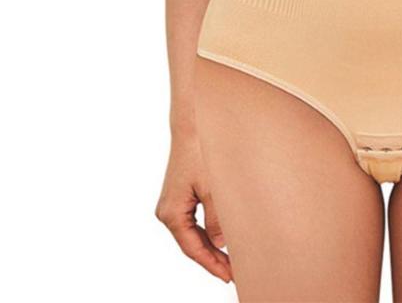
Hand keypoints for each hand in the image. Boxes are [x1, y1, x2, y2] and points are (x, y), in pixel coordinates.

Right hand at [155, 133, 231, 282]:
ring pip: (193, 233)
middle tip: (234, 273)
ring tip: (230, 259)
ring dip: (210, 245)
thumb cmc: (201, 151)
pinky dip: (206, 230)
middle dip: (212, 258)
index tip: (229, 277)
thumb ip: (218, 218)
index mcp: (171, 213)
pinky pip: (193, 220)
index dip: (212, 264)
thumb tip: (221, 242)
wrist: (193, 123)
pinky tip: (220, 237)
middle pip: (191, 243)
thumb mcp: (214, 187)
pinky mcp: (181, 193)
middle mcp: (168, 210)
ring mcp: (173, 202)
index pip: (193, 248)